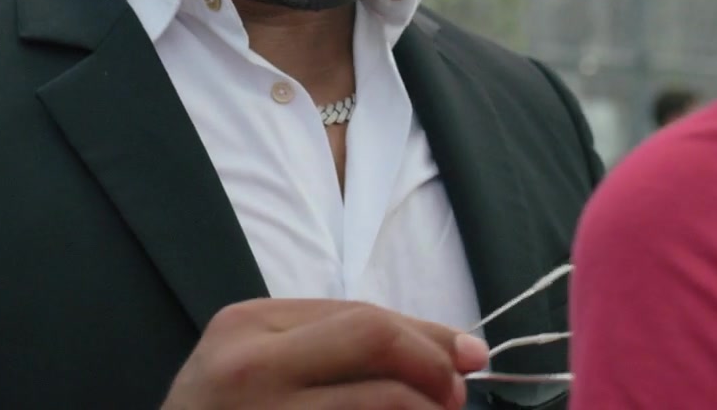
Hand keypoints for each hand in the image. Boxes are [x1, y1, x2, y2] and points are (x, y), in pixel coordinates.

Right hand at [161, 298, 490, 409]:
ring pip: (380, 401)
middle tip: (456, 396)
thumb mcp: (258, 366)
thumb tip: (452, 349)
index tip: (469, 357)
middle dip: (432, 363)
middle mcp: (251, 366)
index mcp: (247, 326)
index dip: (428, 336)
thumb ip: (332, 348)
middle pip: (373, 337)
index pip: (361, 315)